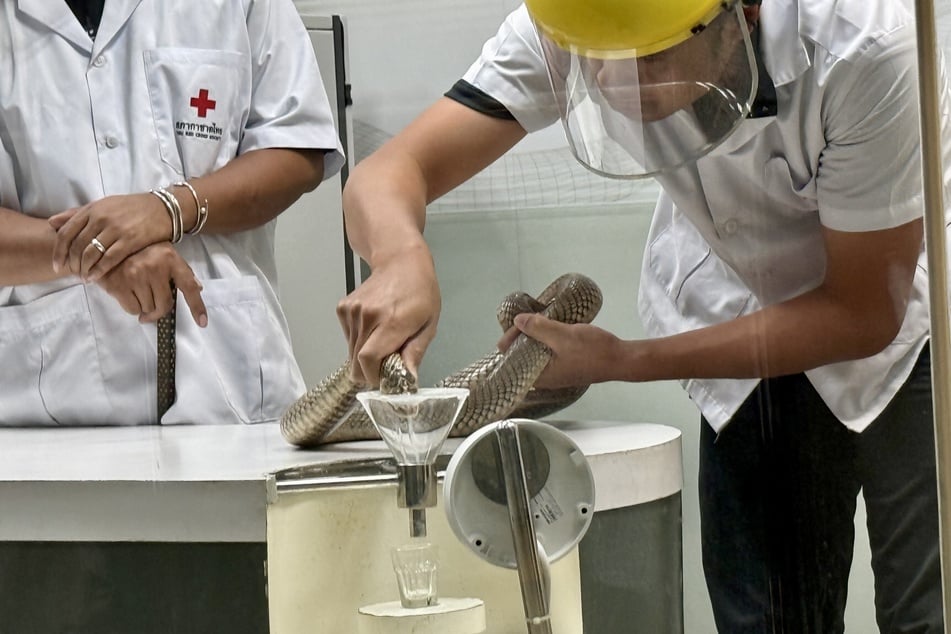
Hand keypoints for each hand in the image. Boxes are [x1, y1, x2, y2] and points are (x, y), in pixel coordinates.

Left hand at [49, 192, 171, 281]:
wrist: (162, 208)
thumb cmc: (132, 208)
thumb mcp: (102, 205)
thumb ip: (77, 214)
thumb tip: (52, 223)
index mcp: (92, 209)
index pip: (66, 232)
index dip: (58, 252)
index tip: (57, 265)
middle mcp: (101, 218)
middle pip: (77, 246)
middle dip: (72, 264)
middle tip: (74, 274)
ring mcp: (116, 229)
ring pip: (91, 253)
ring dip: (84, 269)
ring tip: (84, 278)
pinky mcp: (130, 240)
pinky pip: (109, 258)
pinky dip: (99, 270)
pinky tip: (95, 278)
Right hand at [94, 242, 206, 326]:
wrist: (105, 244)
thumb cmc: (140, 250)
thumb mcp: (164, 253)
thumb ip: (180, 270)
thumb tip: (198, 288)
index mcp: (170, 259)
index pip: (189, 286)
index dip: (197, 307)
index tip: (202, 322)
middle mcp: (155, 267)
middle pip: (164, 304)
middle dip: (159, 310)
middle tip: (153, 309)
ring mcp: (136, 276)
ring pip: (148, 308)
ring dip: (144, 307)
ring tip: (137, 293)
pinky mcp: (118, 284)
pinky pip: (132, 309)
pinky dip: (132, 308)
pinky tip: (128, 294)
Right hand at [336, 254, 439, 386]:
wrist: (400, 262)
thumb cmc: (420, 293)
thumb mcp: (429, 324)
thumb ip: (415, 352)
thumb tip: (407, 379)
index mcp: (391, 321)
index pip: (368, 359)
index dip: (373, 376)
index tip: (384, 380)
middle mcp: (367, 316)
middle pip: (356, 361)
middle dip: (369, 372)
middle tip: (385, 367)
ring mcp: (352, 311)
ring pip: (350, 352)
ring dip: (364, 356)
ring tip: (382, 342)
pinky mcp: (343, 308)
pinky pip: (348, 338)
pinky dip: (358, 342)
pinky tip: (373, 329)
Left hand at [508, 313, 620, 387]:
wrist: (621, 359)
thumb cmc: (593, 351)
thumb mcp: (562, 336)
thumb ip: (538, 328)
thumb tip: (518, 321)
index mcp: (540, 376)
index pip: (512, 360)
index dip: (511, 340)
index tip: (517, 323)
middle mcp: (546, 379)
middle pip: (522, 357)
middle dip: (522, 338)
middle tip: (525, 319)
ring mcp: (557, 373)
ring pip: (536, 354)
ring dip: (535, 338)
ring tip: (536, 320)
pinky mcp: (567, 366)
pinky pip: (549, 353)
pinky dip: (547, 341)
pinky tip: (551, 328)